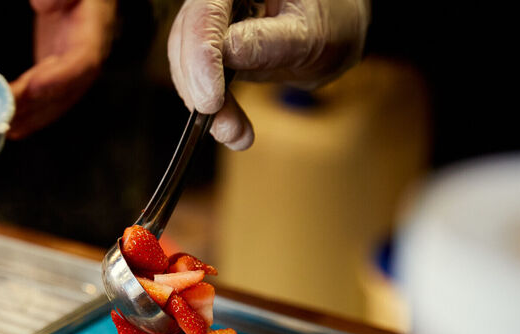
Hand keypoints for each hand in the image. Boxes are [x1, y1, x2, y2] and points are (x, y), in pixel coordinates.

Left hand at [9, 0, 116, 139]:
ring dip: (31, 118)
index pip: (82, 62)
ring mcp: (73, 72)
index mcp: (94, 33)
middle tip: (8, 112)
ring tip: (6, 129)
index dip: (60, 78)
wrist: (87, 1)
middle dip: (37, 105)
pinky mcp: (58, 77)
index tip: (32, 86)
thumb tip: (43, 5)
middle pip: (66, 91)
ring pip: (56, 102)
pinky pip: (48, 101)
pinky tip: (12, 127)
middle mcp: (88, 59)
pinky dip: (30, 115)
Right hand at [168, 0, 368, 149]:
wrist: (333, 34)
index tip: (211, 99)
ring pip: (186, 65)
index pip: (206, 13)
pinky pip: (198, 81)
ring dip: (205, 106)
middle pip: (186, 39)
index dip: (201, 56)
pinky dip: (214, 111)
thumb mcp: (308, 34)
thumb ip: (267, 42)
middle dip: (199, 88)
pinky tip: (234, 131)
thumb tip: (227, 53)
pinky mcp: (211, 53)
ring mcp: (212, 25)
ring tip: (235, 134)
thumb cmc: (328, 23)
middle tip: (224, 125)